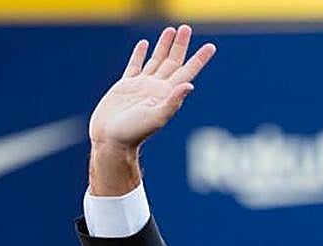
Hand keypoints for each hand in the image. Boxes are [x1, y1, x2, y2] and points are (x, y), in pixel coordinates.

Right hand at [89, 25, 214, 150]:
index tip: (211, 47)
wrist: (110, 141)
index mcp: (167, 94)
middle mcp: (157, 88)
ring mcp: (141, 86)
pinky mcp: (125, 86)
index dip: (199, 59)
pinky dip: (140, 54)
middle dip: (180, 45)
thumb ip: (172, 102)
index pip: (187, 72)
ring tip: (170, 30)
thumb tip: (189, 85)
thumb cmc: (133, 133)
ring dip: (163, 46)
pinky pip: (135, 66)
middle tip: (187, 28)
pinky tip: (145, 44)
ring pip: (156, 60)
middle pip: (173, 61)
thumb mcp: (156, 117)